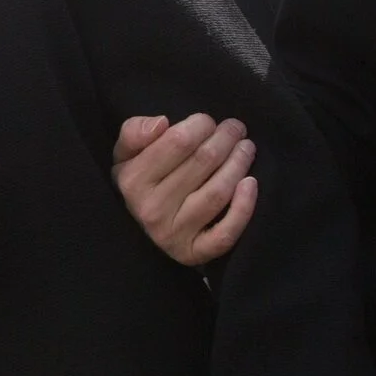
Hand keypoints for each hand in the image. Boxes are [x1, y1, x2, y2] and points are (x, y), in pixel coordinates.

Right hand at [111, 114, 257, 266]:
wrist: (136, 231)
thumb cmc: (139, 182)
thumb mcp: (125, 154)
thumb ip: (134, 132)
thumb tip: (162, 123)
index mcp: (133, 180)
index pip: (178, 142)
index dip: (200, 124)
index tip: (208, 121)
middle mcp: (152, 209)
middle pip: (203, 162)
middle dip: (225, 139)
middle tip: (236, 128)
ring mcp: (174, 234)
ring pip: (218, 193)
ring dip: (239, 164)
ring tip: (246, 147)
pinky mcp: (195, 253)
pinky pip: (225, 232)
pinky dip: (243, 208)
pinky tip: (251, 183)